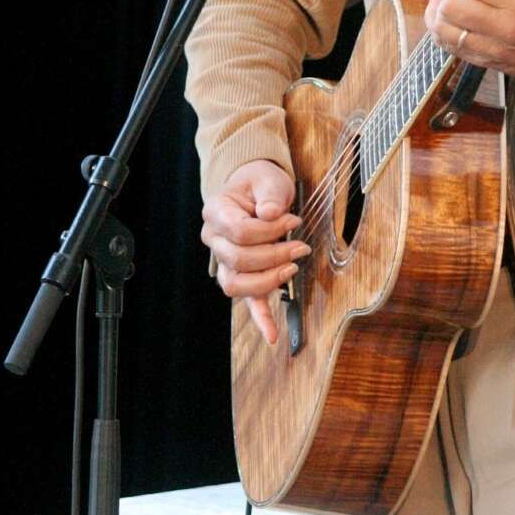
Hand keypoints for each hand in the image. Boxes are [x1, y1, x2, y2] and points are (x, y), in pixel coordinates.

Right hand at [201, 159, 309, 345]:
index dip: (269, 230)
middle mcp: (214, 240)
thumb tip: (271, 215)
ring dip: (268, 280)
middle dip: (275, 255)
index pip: (239, 232)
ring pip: (237, 284)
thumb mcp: (268, 180)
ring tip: (292, 267)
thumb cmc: (260, 184)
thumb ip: (270, 195)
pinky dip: (261, 319)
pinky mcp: (242, 275)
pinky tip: (273, 334)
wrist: (254, 189)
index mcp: (216, 213)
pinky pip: (247, 302)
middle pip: (239, 259)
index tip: (293, 222)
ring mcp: (224, 261)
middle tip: (300, 247)